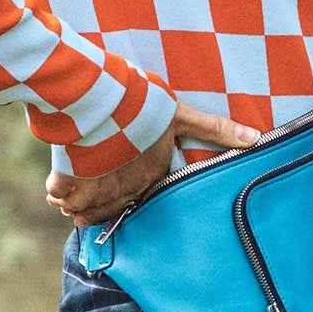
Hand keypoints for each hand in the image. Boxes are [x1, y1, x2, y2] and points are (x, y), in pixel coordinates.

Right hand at [46, 105, 261, 224]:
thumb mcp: (182, 116)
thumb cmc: (143, 107)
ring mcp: (92, 189)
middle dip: (96, 208)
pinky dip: (56, 192)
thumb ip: (215, 129)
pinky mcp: (66, 179)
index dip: (124, 200)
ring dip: (75, 204)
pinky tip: (57, 183)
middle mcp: (120, 191)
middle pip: (105, 212)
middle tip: (91, 200)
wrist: (100, 99)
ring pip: (78, 211)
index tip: (117, 193)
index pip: (138, 203)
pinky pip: (57, 196)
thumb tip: (256, 140)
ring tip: (73, 194)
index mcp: (148, 178)